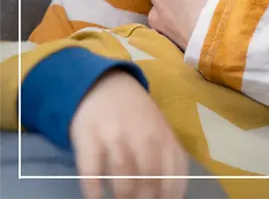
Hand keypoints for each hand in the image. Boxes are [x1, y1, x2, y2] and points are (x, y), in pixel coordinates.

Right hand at [70, 70, 187, 198]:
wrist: (104, 84)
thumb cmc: (135, 114)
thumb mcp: (157, 127)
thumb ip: (166, 154)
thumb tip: (172, 191)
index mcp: (162, 132)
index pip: (175, 167)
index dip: (172, 190)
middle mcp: (142, 132)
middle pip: (150, 173)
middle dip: (147, 197)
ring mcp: (115, 133)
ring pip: (124, 172)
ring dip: (124, 195)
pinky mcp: (89, 136)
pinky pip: (92, 167)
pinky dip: (94, 188)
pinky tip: (96, 198)